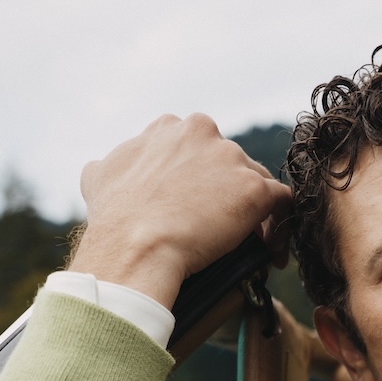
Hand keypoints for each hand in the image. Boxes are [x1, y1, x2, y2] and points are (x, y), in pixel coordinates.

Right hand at [69, 115, 289, 309]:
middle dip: (231, 193)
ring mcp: (231, 158)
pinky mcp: (254, 189)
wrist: (135, 244)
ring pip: (258, 180)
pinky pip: (282, 202)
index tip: (204, 206)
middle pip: (231, 162)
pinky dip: (281, 226)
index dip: (206, 179)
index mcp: (170, 127)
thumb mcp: (99, 177)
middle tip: (229, 228)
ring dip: (258, 210)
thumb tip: (104, 169)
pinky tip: (274, 253)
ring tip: (256, 245)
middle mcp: (202, 131)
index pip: (200, 148)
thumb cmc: (115, 218)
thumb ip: (111, 164)